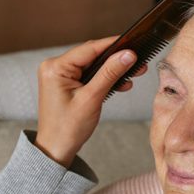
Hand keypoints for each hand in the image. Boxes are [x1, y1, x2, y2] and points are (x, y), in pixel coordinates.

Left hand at [34, 37, 146, 167]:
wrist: (56, 149)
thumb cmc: (68, 128)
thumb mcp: (92, 98)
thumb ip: (110, 73)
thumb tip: (127, 54)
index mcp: (56, 67)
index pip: (90, 48)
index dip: (114, 45)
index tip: (134, 44)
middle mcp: (55, 67)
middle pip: (92, 55)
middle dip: (116, 59)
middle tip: (138, 62)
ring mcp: (60, 75)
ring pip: (93, 65)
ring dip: (112, 70)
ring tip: (134, 73)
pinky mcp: (66, 84)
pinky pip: (89, 75)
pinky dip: (104, 79)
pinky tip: (120, 84)